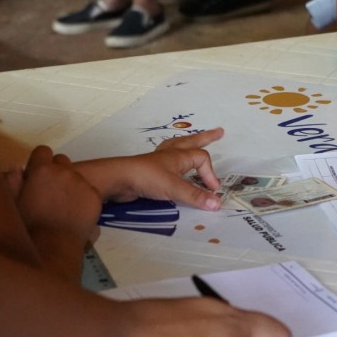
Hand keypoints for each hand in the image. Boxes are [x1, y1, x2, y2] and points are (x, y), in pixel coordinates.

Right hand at [16, 145, 101, 243]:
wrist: (54, 245)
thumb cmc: (28, 225)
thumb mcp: (14, 202)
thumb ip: (13, 181)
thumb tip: (16, 166)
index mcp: (42, 170)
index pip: (43, 151)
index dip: (39, 161)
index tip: (37, 173)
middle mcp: (64, 171)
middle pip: (62, 161)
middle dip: (56, 171)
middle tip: (50, 190)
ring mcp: (82, 182)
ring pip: (76, 176)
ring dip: (70, 184)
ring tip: (63, 204)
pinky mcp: (95, 195)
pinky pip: (88, 190)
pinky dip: (83, 196)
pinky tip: (76, 212)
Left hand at [78, 128, 224, 210]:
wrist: (117, 179)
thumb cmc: (147, 178)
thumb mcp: (174, 188)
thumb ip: (195, 196)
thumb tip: (218, 203)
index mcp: (179, 155)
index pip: (202, 159)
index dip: (210, 174)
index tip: (212, 190)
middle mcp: (171, 154)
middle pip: (192, 141)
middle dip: (207, 137)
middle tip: (219, 132)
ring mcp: (160, 161)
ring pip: (178, 146)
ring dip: (190, 143)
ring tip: (197, 140)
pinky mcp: (151, 170)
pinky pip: (168, 158)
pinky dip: (175, 157)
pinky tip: (173, 162)